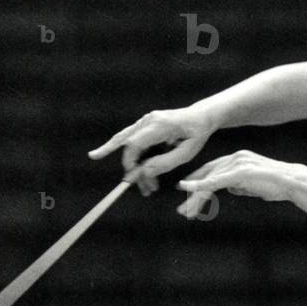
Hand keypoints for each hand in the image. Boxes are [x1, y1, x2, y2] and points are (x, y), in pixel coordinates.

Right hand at [88, 108, 213, 194]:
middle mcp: (149, 120)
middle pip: (126, 143)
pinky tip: (105, 156)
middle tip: (142, 188)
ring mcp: (145, 121)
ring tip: (140, 185)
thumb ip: (167, 162)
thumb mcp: (188, 151)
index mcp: (160, 125)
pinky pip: (128, 138)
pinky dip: (123, 151)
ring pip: (124, 141)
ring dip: (129, 163)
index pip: (134, 143)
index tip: (135, 178)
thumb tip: (145, 172)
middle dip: (130, 167)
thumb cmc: (197, 133)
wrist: (201, 116)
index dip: (130, 162)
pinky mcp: (144, 125)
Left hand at [176, 150, 302, 218]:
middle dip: (192, 191)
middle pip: (207, 174)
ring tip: (186, 212)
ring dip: (195, 197)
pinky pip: (216, 180)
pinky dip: (201, 186)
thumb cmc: (276, 185)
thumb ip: (240, 184)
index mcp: (238, 158)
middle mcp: (235, 157)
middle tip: (182, 208)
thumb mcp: (253, 184)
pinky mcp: (240, 172)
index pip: (213, 168)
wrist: (292, 182)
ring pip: (210, 180)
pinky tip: (189, 191)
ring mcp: (237, 163)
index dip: (198, 179)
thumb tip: (230, 189)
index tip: (185, 190)